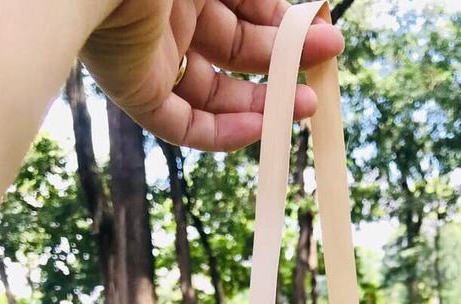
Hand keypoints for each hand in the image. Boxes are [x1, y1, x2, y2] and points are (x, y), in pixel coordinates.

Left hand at [81, 0, 343, 150]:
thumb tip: (309, 6)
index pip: (246, 6)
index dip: (284, 22)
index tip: (319, 30)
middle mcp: (171, 15)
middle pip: (236, 49)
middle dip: (285, 60)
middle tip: (326, 65)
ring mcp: (152, 55)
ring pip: (214, 92)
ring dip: (263, 102)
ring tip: (307, 106)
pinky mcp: (134, 91)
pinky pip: (182, 124)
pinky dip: (221, 133)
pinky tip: (261, 129)